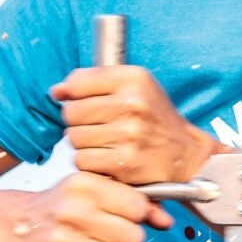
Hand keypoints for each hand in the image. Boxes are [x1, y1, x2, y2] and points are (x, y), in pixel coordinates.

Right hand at [5, 173, 171, 241]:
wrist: (17, 225)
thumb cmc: (64, 206)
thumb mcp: (96, 191)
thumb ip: (136, 202)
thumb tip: (167, 221)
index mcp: (85, 185)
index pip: (138, 207)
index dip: (139, 217)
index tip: (128, 219)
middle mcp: (72, 211)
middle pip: (134, 238)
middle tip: (114, 239)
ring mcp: (61, 241)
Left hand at [52, 66, 217, 184]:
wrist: (186, 154)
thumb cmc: (154, 119)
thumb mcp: (134, 88)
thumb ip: (93, 83)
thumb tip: (56, 91)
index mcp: (134, 79)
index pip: (77, 83)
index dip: (74, 96)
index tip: (85, 103)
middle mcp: (133, 103)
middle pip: (71, 112)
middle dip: (79, 122)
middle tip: (100, 127)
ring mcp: (129, 134)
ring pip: (74, 138)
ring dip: (84, 144)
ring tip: (106, 143)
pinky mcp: (124, 162)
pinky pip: (83, 161)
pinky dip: (91, 163)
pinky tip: (108, 158)